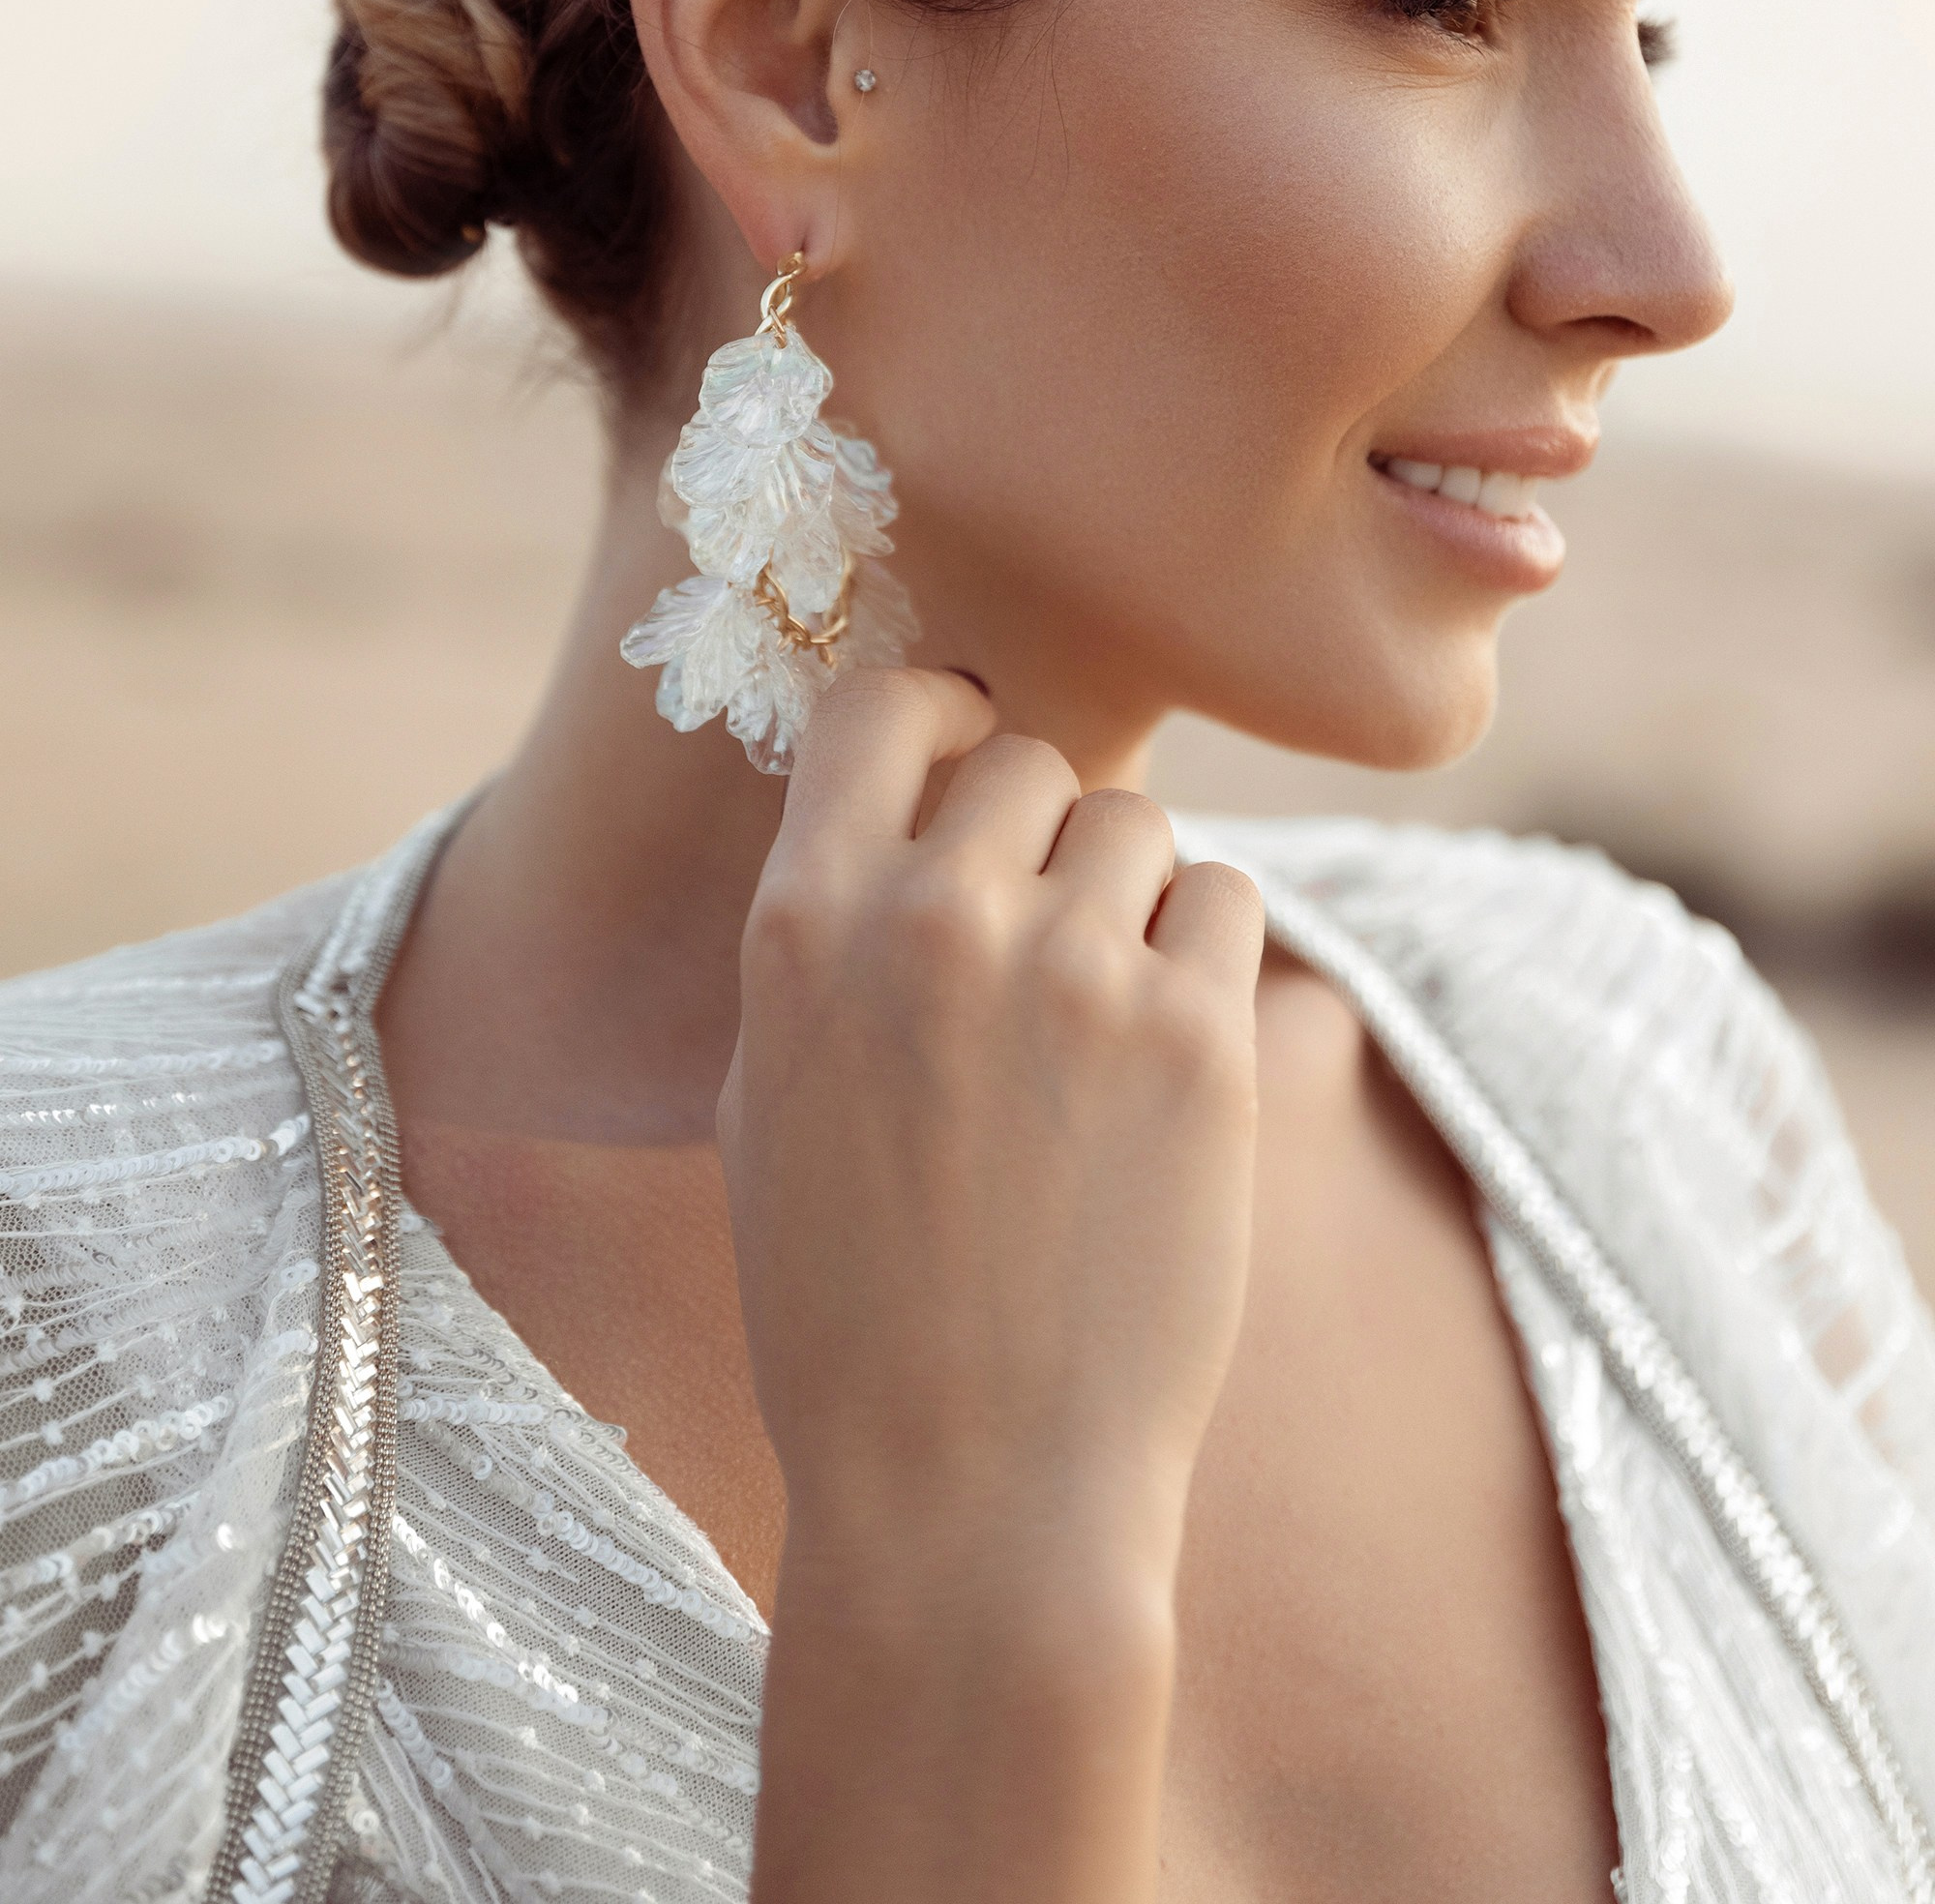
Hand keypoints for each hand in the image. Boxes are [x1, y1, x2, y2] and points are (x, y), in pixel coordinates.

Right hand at [719, 668, 1265, 1902]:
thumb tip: (909, 806)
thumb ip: (832, 934)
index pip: (884, 701)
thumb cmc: (849, 1304)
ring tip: (1103, 1025)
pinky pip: (1228, 904)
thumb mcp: (774, 1095)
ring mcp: (1074, 972)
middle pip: (1030, 760)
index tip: (972, 750)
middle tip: (1045, 940)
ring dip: (1130, 895)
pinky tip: (1169, 1064)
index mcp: (801, 924)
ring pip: (1140, 826)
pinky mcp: (1200, 1037)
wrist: (965, 1488)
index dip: (941, 714)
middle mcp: (933, 919)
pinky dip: (1207, 961)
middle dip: (1043, 830)